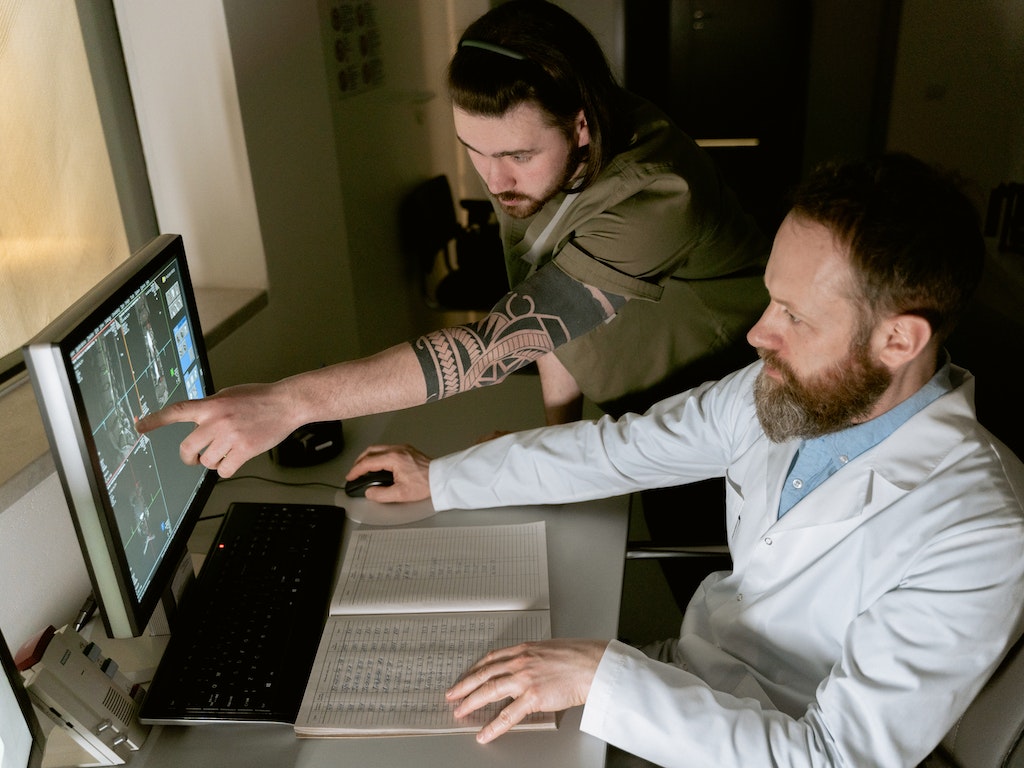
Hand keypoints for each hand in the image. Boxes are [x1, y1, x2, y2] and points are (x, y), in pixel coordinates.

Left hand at [135, 382, 298, 477]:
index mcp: (211, 405)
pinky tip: (233, 460)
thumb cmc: (260, 397)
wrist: (286, 403)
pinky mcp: (244, 450)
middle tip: (193, 458)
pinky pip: (224, 470)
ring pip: (206, 462)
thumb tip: (197, 421)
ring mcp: (230, 436)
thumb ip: (210, 407)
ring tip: (224, 452)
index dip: (155, 420)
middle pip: (187, 448)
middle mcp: (217, 420)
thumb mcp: (228, 394)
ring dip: (212, 461)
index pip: (176, 412)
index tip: (140, 427)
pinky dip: (226, 468)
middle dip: (188, 457)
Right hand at [347, 444, 432, 501]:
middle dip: (359, 461)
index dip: (356, 470)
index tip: (350, 477)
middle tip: (354, 471)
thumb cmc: (425, 485)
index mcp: (393, 458)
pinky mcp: (407, 450)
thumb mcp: (400, 494)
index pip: (368, 462)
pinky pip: (387, 449)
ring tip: (363, 468)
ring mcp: (402, 448)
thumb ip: (381, 494)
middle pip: (370, 451)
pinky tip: (378, 464)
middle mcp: (397, 449)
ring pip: (378, 448)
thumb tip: (369, 492)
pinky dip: (378, 455)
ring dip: (368, 457)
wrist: (441, 478)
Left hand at [445, 639, 608, 743]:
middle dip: (464, 685)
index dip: (475, 669)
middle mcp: (520, 661)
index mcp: (523, 649)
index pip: (491, 658)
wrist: (593, 664)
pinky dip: (493, 726)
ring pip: (489, 691)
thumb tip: (529, 667)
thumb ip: (535, 658)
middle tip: (452, 694)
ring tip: (459, 711)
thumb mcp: (550, 649)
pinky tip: (484, 733)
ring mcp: (524, 679)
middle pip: (484, 674)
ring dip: (470, 702)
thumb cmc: (579, 656)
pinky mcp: (533, 697)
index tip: (466, 675)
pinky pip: (508, 715)